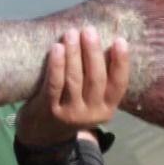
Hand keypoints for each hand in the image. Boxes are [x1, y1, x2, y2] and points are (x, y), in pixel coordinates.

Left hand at [16, 26, 129, 147]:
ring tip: (72, 34)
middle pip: (96, 78)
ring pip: (75, 79)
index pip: (119, 84)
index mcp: (107, 108)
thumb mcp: (90, 100)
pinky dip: (56, 65)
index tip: (120, 40)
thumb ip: (97, 80)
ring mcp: (70, 113)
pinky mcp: (50, 109)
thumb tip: (101, 41)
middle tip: (89, 30)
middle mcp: (92, 113)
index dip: (121, 62)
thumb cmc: (70, 106)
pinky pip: (55, 84)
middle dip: (93, 52)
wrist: (42, 134)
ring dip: (74, 54)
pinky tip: (57, 48)